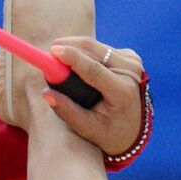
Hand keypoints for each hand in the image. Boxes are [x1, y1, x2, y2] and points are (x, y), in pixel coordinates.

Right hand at [40, 38, 144, 155]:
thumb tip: (46, 94)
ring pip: (97, 46)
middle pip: (95, 50)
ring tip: (59, 59)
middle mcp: (132, 73)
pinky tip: (79, 62)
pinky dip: (87, 53)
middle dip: (69, 46)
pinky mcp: (130, 57)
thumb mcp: (88, 128)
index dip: (73, 58)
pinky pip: (102, 49)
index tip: (53, 50)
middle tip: (49, 52)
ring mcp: (133, 63)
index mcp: (123, 93)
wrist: (134, 129)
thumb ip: (67, 111)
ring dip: (76, 48)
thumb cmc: (109, 132)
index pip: (95, 70)